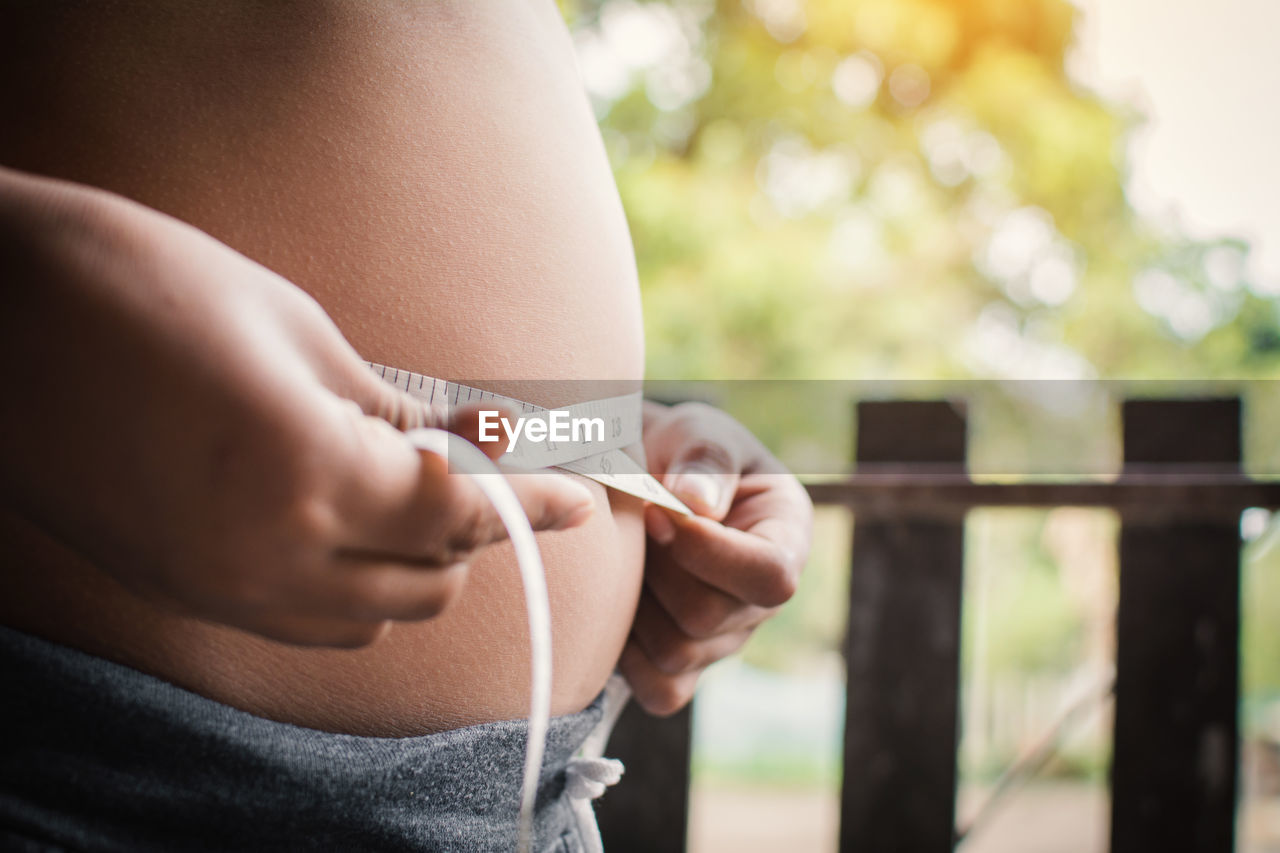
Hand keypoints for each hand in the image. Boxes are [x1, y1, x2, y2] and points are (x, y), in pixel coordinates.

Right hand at [0, 167, 593, 646]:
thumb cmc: (143, 282)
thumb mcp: (299, 332)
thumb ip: (400, 412)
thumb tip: (480, 446)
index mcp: (309, 477)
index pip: (465, 515)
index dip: (536, 503)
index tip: (584, 495)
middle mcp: (270, 559)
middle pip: (431, 580)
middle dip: (480, 529)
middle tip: (492, 468)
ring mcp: (222, 590)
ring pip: (377, 618)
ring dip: (420, 564)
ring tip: (420, 492)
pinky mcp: (185, 594)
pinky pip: (312, 624)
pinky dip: (359, 590)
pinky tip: (352, 524)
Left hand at [621, 401, 812, 714]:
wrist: (645, 478)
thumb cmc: (681, 452)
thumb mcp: (699, 433)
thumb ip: (704, 459)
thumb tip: (696, 504)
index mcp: (786, 537)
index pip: (771, 575)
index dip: (711, 553)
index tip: (659, 512)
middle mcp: (763, 601)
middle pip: (711, 618)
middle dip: (658, 571)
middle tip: (632, 527)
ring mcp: (727, 641)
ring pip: (677, 656)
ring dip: (635, 606)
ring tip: (626, 561)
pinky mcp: (687, 670)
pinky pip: (661, 692)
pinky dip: (628, 657)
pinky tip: (615, 607)